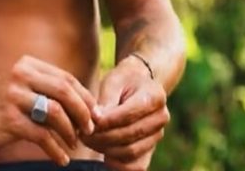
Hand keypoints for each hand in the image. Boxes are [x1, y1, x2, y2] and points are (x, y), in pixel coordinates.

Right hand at [0, 56, 97, 165]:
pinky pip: (41, 135)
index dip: (84, 97)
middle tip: (90, 129)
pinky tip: (61, 159)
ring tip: (75, 143)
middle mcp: (20, 75)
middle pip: (64, 91)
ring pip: (56, 112)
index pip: (65, 78)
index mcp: (26, 64)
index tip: (95, 114)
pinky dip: (55, 149)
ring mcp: (13, 97)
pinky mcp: (8, 120)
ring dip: (70, 131)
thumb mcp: (20, 86)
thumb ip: (46, 88)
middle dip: (82, 112)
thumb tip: (85, 103)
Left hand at [84, 55, 169, 170]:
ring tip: (89, 140)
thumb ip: (106, 101)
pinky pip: (135, 166)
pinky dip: (118, 164)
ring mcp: (157, 136)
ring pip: (130, 152)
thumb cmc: (123, 82)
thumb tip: (96, 121)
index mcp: (156, 96)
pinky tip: (103, 155)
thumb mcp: (113, 82)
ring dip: (106, 150)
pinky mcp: (150, 150)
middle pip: (130, 135)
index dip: (107, 122)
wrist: (138, 86)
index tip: (89, 122)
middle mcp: (161, 117)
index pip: (129, 114)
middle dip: (102, 137)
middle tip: (82, 134)